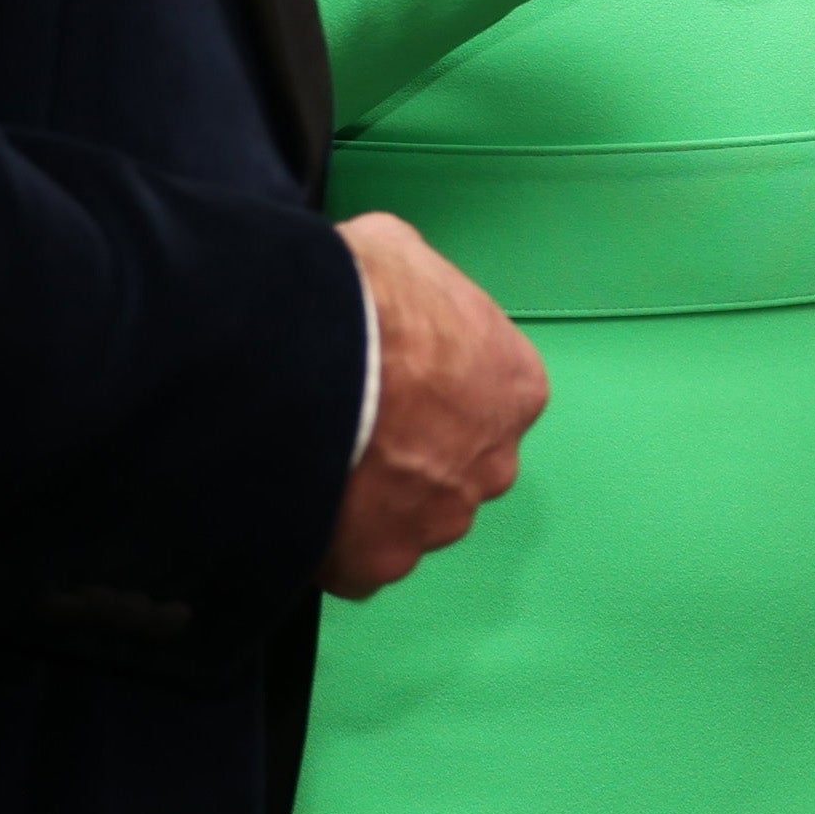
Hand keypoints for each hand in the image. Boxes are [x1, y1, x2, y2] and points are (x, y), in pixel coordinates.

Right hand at [320, 213, 550, 597]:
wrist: (304, 359)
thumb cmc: (364, 300)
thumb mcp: (400, 250)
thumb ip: (417, 291)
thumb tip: (392, 292)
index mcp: (514, 389)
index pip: (489, 397)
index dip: (436, 386)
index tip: (395, 377)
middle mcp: (492, 465)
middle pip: (456, 465)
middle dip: (412, 450)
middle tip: (354, 419)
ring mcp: (438, 520)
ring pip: (409, 515)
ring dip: (372, 496)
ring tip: (316, 455)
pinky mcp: (380, 563)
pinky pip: (359, 560)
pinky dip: (331, 540)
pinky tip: (300, 497)